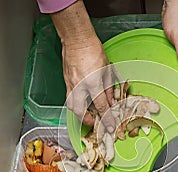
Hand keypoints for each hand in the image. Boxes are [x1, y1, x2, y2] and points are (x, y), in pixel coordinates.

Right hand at [51, 1, 114, 131]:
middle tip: (95, 122)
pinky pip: (69, 97)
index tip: (110, 125)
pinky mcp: (66, 81)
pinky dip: (75, 103)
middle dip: (87, 120)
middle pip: (80, 111)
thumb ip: (109, 88)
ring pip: (71, 106)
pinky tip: (82, 102)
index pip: (101, 106)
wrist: (77, 40)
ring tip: (87, 114)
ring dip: (79, 113)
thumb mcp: (107, 70)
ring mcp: (70, 84)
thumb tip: (112, 100)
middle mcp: (80, 86)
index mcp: (93, 83)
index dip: (107, 118)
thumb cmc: (93, 50)